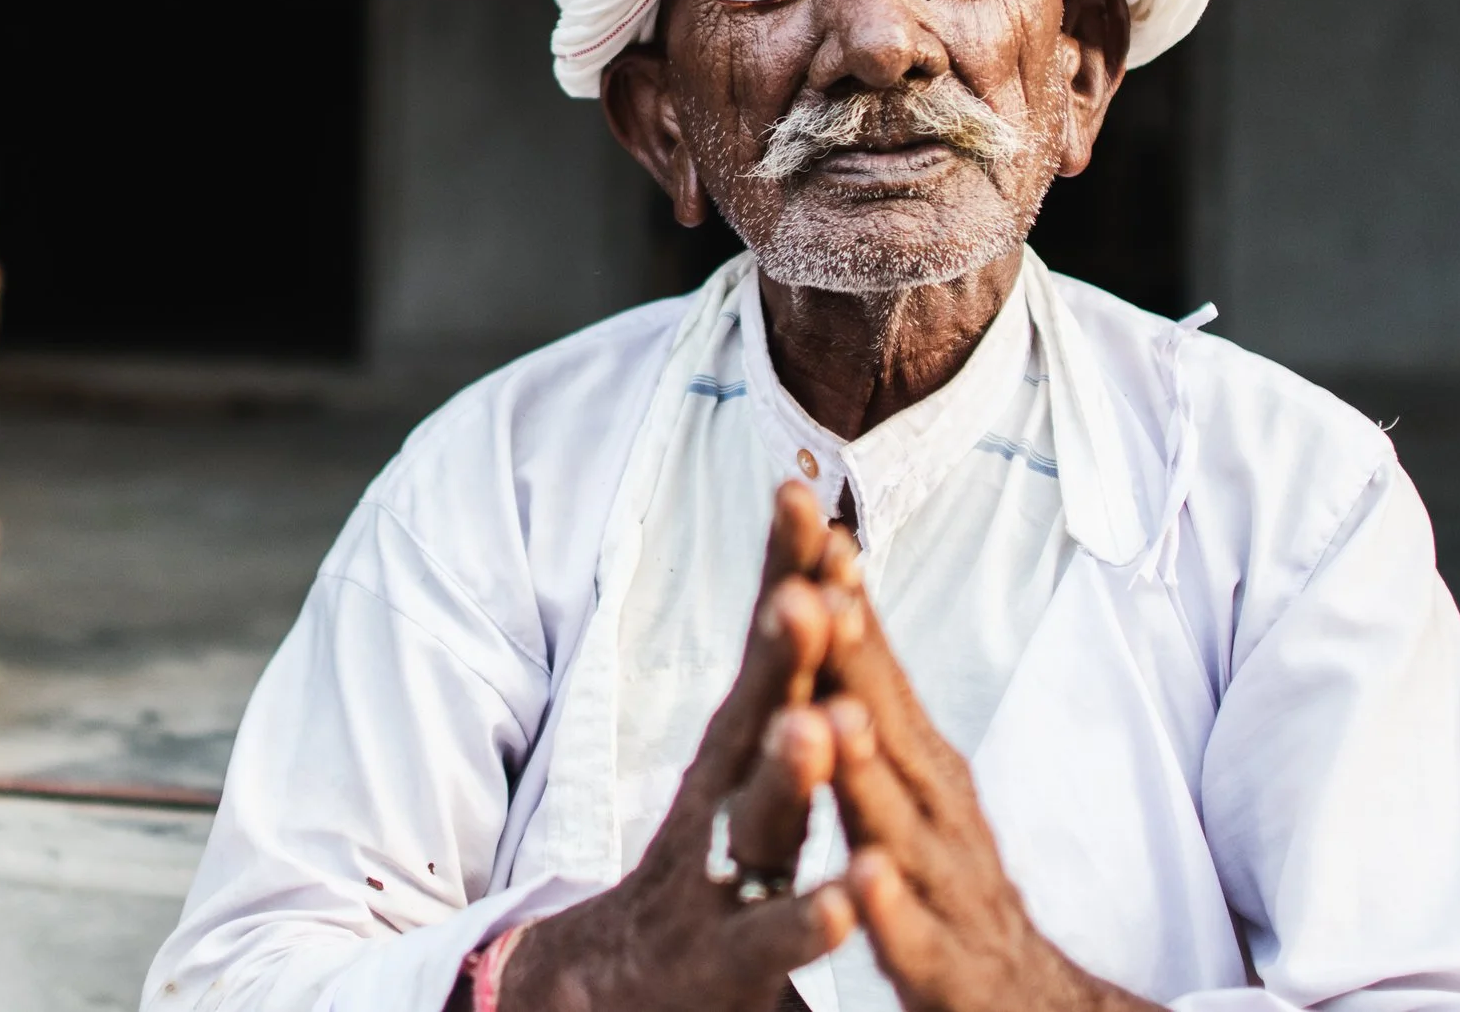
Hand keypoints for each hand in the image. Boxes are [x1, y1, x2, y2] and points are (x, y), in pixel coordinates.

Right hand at [494, 482, 859, 1011]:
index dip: (784, 574)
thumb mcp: (741, 767)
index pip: (766, 648)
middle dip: (782, 654)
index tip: (804, 496)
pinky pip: (770, 938)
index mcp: (739, 749)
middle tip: (807, 595)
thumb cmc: (703, 866)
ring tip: (822, 727)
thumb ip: (778, 685)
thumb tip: (807, 575)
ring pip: (757, 821)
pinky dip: (807, 919)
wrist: (610, 990)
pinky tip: (849, 900)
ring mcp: (716, 880)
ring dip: (791, 775)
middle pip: (754, 716)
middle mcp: (722, 801)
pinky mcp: (725, 962)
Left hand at [818, 589, 1160, 1011]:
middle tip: (821, 584)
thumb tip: (839, 597)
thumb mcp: (914, 787)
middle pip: (891, 728)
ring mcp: (948, 894)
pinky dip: (889, 909)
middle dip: (855, 657)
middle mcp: (938, 816)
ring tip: (834, 717)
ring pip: (901, 826)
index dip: (847, 607)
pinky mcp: (947, 973)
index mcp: (920, 770)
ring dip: (869, 771)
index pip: (878, 677)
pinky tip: (866, 877)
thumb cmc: (950, 885)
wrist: (1032, 1007)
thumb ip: (878, 706)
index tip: (815, 530)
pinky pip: (913, 939)